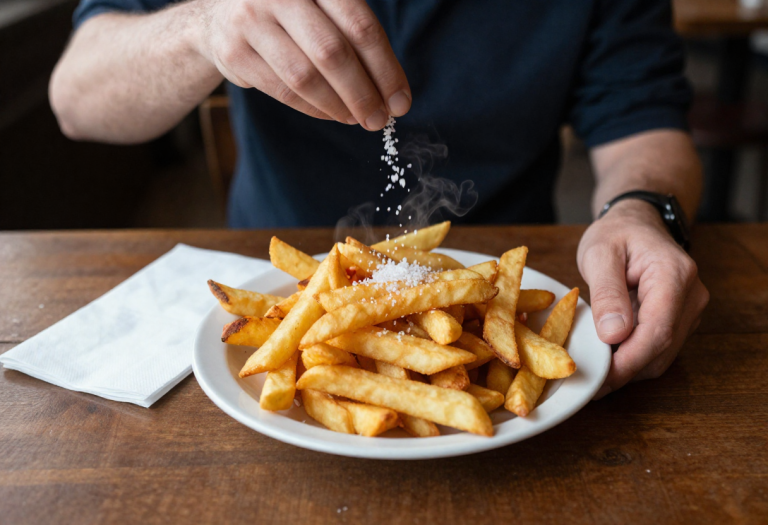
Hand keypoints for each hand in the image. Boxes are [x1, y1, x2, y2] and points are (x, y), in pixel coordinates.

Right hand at [196, 0, 410, 128]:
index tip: (400, 101)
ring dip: (338, 106)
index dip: (385, 69)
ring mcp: (251, 21)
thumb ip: (355, 35)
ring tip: (357, 119)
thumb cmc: (291, 12)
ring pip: (305, 77)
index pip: (360, 26)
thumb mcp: (323, 5)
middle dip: (363, 94)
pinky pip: (282, 91)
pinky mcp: (234, 53)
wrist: (222, 11)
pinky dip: (313, 109)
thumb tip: (393, 94)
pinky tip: (332, 114)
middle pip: (333, 53)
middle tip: (380, 119)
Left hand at [577, 200, 708, 397]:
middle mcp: (692, 296)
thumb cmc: (616, 234)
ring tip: (593, 369)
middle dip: (624, 370)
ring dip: (628, 367)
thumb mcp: (599, 254)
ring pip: (662, 355)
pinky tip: (607, 357)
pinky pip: (658, 349)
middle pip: (661, 349)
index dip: (628, 361)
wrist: (636, 223)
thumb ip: (606, 292)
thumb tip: (614, 334)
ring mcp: (690, 310)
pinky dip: (633, 358)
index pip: (657, 331)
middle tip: (588, 382)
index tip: (599, 378)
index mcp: (674, 275)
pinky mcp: (681, 320)